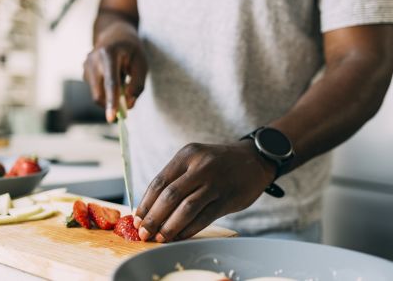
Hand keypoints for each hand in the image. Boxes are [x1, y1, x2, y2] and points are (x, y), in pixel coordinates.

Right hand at [83, 22, 147, 121]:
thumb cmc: (131, 49)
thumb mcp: (141, 63)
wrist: (114, 33)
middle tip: (126, 109)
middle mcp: (93, 60)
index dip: (112, 102)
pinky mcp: (84, 72)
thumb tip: (129, 105)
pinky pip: (96, 90)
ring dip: (110, 96)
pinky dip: (106, 91)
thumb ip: (137, 84)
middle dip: (111, 105)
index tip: (112, 118)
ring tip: (122, 78)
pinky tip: (113, 76)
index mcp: (109, 54)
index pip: (111, 83)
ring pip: (97, 94)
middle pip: (99, 93)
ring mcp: (86, 66)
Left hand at [133, 141, 276, 241]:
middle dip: (153, 218)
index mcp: (187, 155)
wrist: (255, 159)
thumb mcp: (196, 160)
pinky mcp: (228, 198)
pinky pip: (204, 217)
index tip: (137, 220)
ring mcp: (216, 182)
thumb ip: (177, 179)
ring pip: (186, 208)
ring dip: (170, 227)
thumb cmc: (219, 163)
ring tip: (160, 238)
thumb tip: (151, 209)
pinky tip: (180, 236)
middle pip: (169, 196)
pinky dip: (189, 229)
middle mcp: (201, 166)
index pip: (159, 182)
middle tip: (144, 233)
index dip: (146, 204)